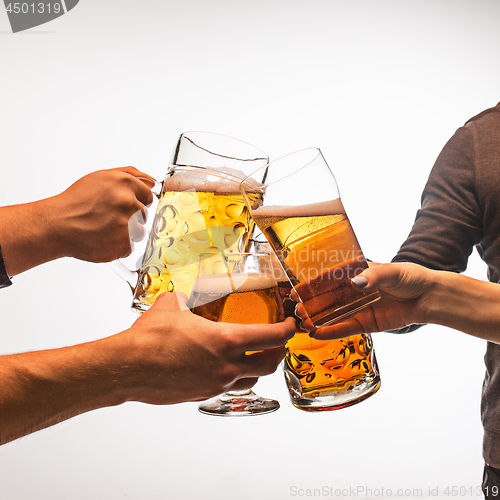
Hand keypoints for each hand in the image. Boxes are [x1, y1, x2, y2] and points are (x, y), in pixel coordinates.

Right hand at [50, 166, 154, 261]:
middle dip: (130, 216)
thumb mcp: (102, 177)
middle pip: (144, 214)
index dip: (136, 201)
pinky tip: (103, 239)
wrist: (57, 224)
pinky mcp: (123, 244)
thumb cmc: (76, 201)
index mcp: (125, 183)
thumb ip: (131, 175)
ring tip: (104, 228)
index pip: (148, 195)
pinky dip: (118, 246)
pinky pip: (129, 247)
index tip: (123, 205)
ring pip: (139, 231)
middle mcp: (129, 202)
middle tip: (108, 217)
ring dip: (126, 232)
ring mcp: (127, 224)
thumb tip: (151, 181)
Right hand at [114, 292, 296, 403]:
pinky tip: (223, 367)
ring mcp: (216, 384)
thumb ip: (187, 297)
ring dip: (258, 367)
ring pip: (251, 380)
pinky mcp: (203, 395)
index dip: (288, 330)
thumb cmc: (150, 338)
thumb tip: (186, 294)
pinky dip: (234, 377)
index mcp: (227, 341)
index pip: (273, 338)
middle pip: (270, 364)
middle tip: (278, 342)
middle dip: (279, 352)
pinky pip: (228, 388)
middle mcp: (228, 366)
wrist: (128, 368)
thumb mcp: (173, 305)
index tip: (291, 324)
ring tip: (254, 356)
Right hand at [296, 263, 433, 339]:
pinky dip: (331, 331)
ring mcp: (358, 308)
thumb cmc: (411, 277)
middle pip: (327, 298)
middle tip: (296, 311)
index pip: (329, 279)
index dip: (312, 285)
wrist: (429, 297)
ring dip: (317, 319)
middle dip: (310, 304)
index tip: (297, 290)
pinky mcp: (366, 323)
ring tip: (302, 324)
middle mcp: (353, 291)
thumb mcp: (393, 272)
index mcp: (355, 273)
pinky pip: (345, 328)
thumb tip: (357, 282)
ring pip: (333, 314)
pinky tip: (317, 333)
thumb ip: (374, 276)